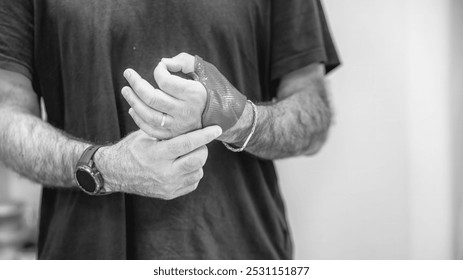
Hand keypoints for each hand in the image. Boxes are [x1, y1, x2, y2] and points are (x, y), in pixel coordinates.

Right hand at [95, 125, 221, 199]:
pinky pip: (192, 183)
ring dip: (198, 160)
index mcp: (157, 154)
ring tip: (188, 153)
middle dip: (203, 148)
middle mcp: (164, 172)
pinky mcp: (169, 194)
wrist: (115, 172)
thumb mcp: (146, 135)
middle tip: (199, 142)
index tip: (217, 129)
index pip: (187, 143)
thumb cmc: (131, 149)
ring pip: (197, 171)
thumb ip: (167, 131)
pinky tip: (184, 165)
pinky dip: (193, 172)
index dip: (204, 135)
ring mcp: (168, 186)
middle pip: (197, 159)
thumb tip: (191, 119)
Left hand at [121, 53, 206, 138]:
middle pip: (152, 99)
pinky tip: (133, 108)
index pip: (165, 81)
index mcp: (195, 94)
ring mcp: (179, 126)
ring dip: (133, 101)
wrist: (225, 118)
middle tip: (127, 73)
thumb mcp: (205, 71)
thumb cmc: (213, 90)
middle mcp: (186, 112)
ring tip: (126, 90)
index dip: (158, 70)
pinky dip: (139, 120)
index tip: (160, 67)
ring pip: (148, 115)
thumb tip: (163, 63)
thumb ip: (184, 62)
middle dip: (136, 83)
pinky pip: (151, 130)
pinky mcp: (174, 135)